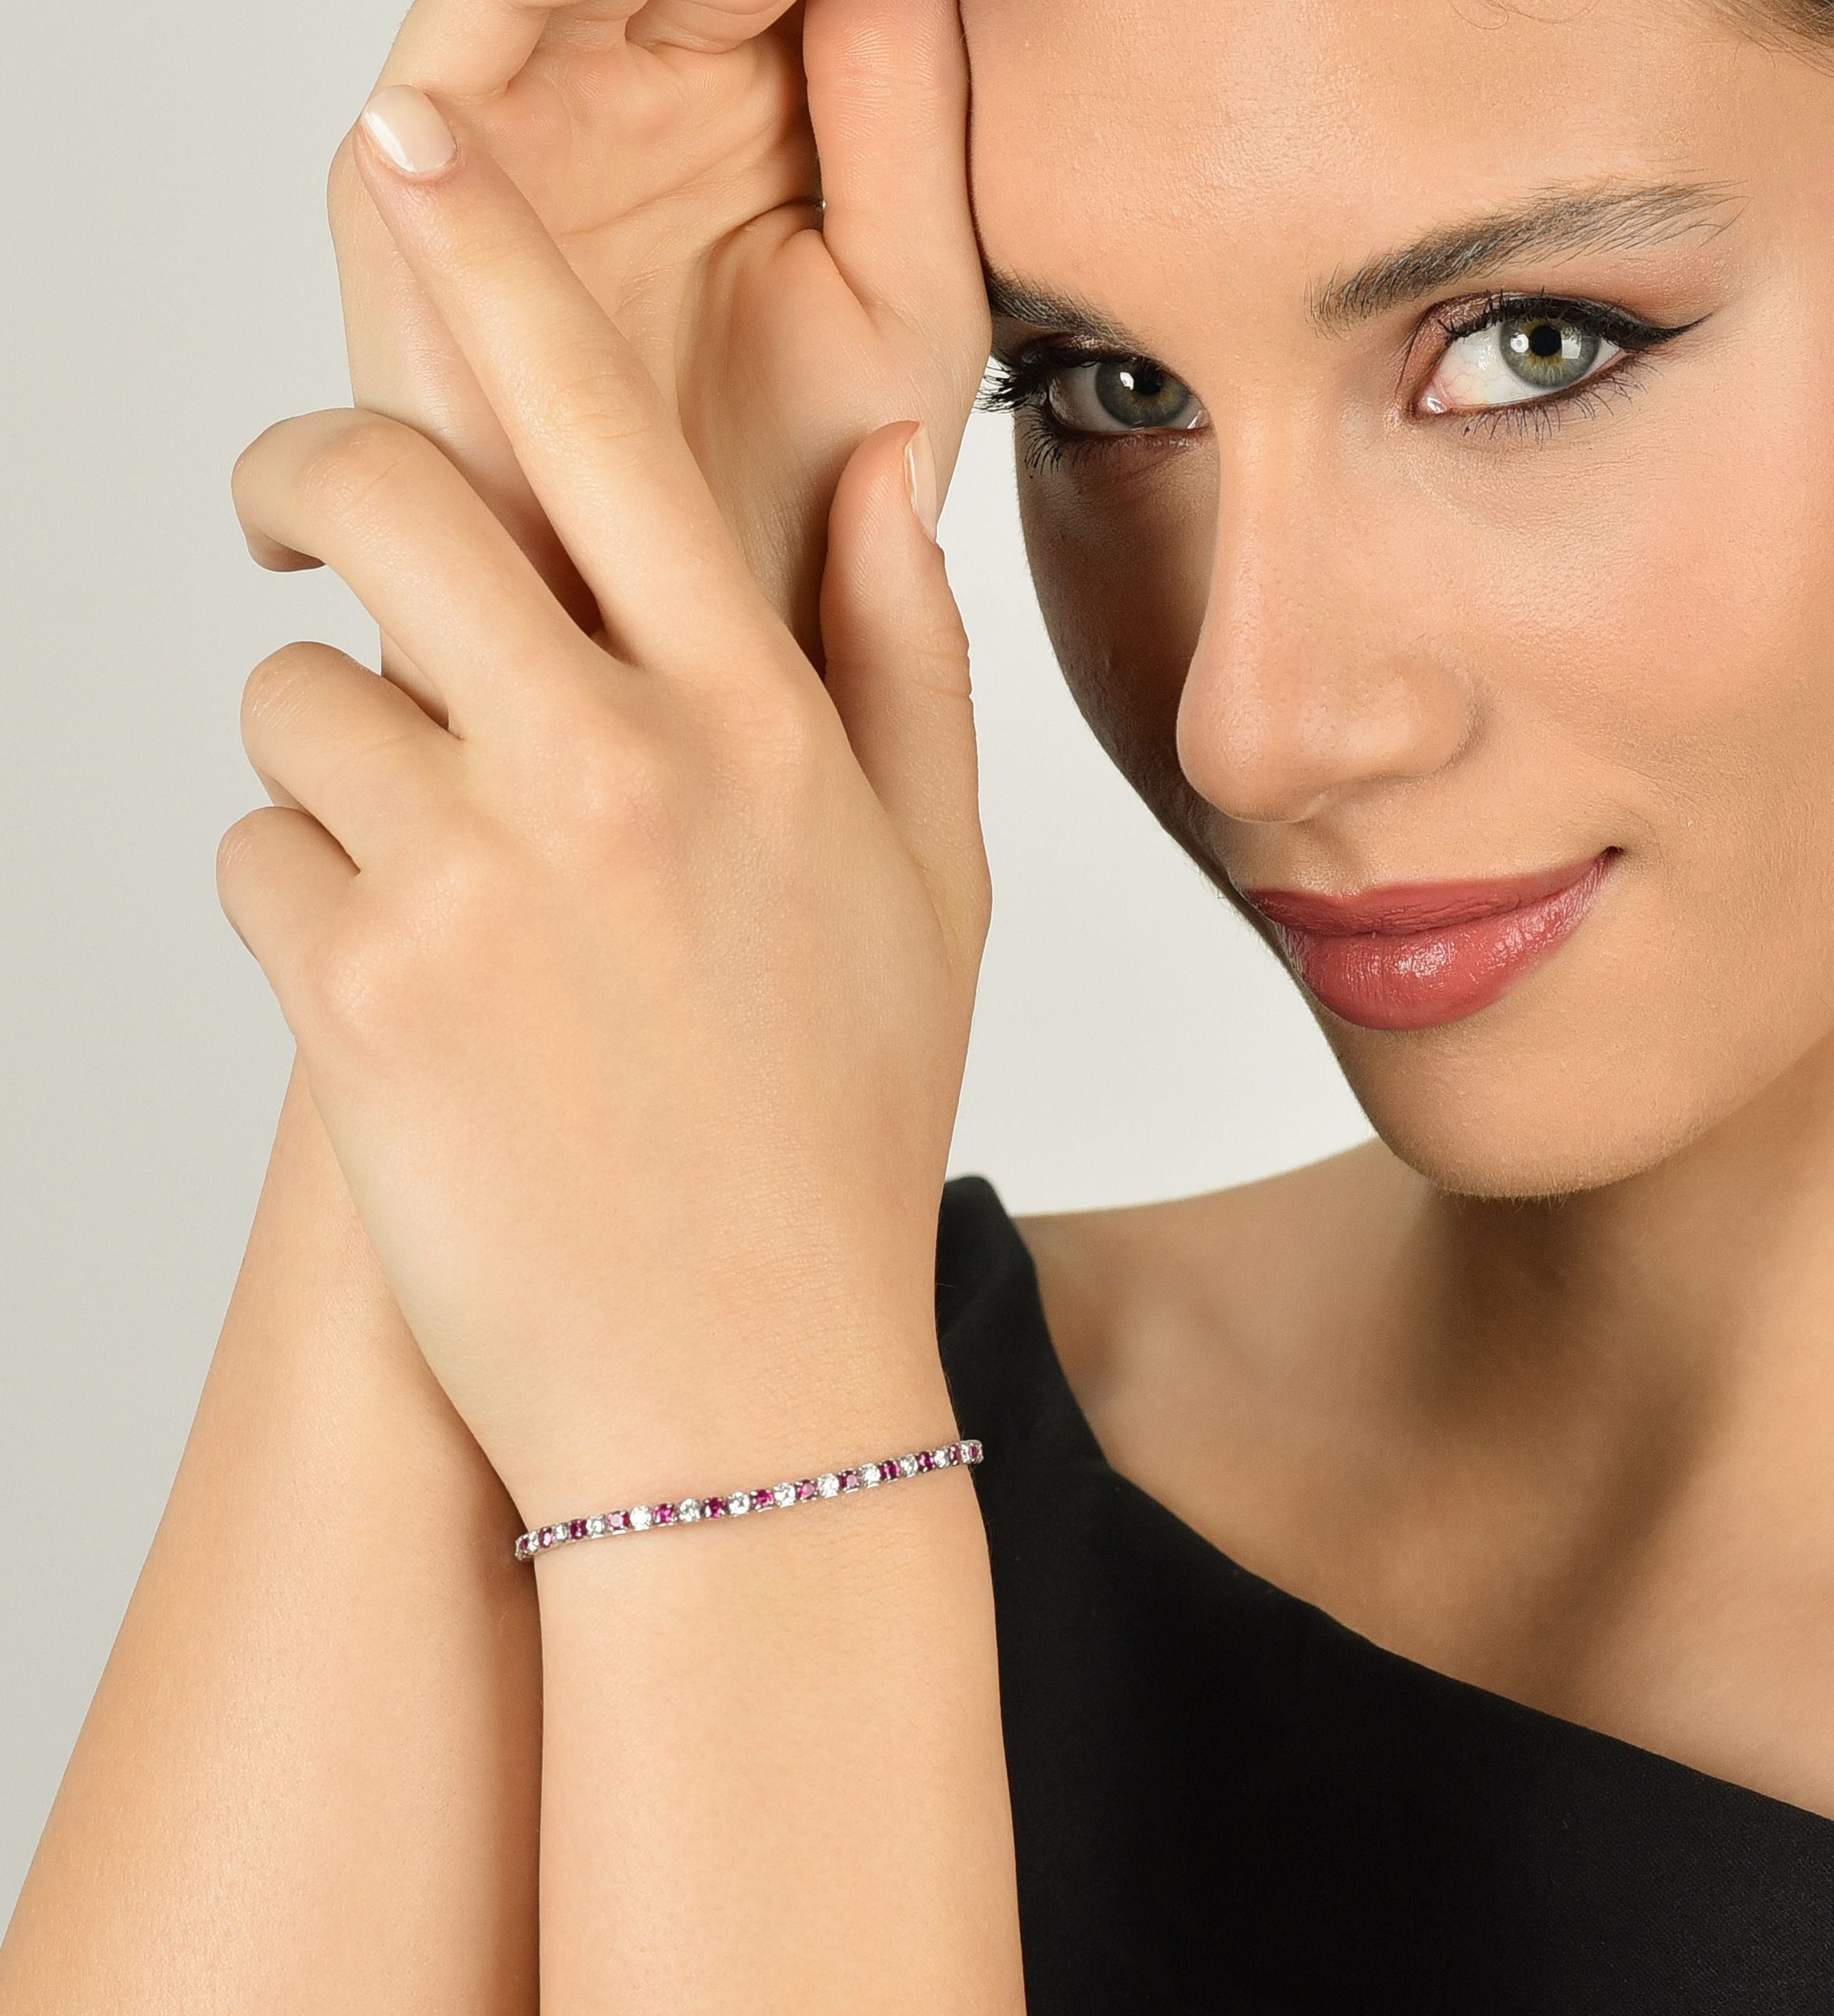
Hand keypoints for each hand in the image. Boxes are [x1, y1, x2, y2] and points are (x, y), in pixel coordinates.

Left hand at [223, 102, 987, 1512]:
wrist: (741, 1391)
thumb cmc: (835, 1132)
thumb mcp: (926, 885)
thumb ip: (897, 655)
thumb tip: (866, 466)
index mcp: (759, 726)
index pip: (595, 425)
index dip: (485, 259)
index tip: (407, 158)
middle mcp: (615, 769)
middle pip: (380, 500)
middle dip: (307, 481)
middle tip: (297, 523)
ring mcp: (475, 878)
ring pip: (292, 702)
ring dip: (334, 760)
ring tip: (431, 883)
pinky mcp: (353, 995)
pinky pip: (253, 857)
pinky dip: (303, 903)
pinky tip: (408, 1003)